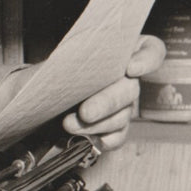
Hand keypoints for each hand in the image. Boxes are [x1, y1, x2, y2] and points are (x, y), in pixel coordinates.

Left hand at [61, 34, 165, 151]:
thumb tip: (68, 68)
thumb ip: (72, 59)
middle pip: (131, 89)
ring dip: (96, 124)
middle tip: (85, 112)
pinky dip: (103, 140)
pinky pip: (117, 137)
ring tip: (68, 124)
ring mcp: (123, 105)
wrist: (40, 97)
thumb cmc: (54, 72)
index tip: (131, 67)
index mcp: (121, 53)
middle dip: (107, 102)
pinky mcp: (114, 127)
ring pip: (122, 116)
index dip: (147, 59)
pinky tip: (89, 140)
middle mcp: (126, 79)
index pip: (151, 50)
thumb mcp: (60, 59)